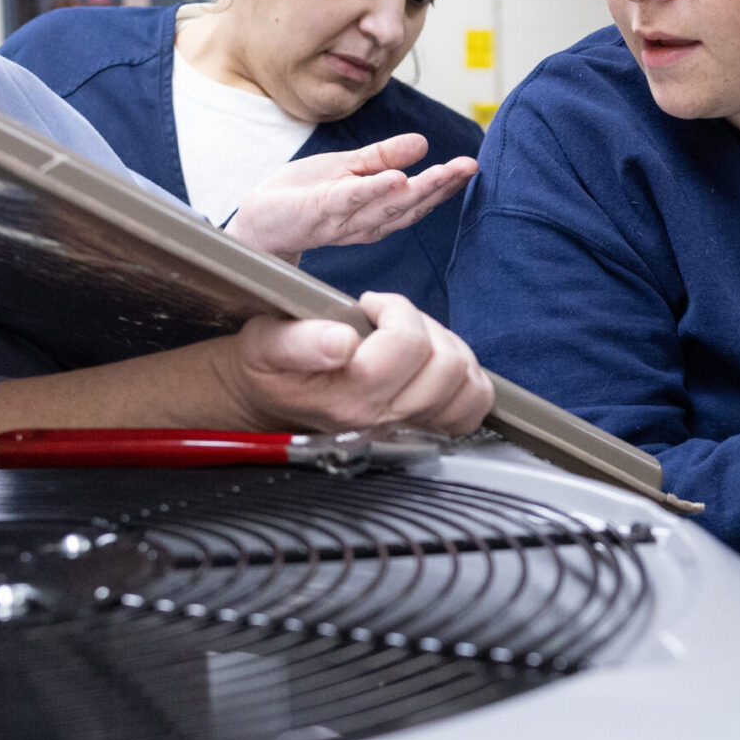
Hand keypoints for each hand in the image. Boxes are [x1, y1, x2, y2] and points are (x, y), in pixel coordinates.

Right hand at [214, 291, 493, 436]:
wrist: (269, 406)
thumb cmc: (270, 369)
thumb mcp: (265, 344)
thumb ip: (299, 341)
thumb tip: (342, 341)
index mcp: (349, 396)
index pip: (408, 345)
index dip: (395, 310)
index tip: (369, 306)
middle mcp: (385, 421)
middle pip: (448, 364)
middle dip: (424, 327)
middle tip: (391, 323)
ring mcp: (410, 431)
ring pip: (468, 385)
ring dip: (448, 350)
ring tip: (413, 342)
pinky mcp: (428, 434)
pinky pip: (474, 406)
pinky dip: (465, 378)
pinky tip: (432, 365)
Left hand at [224, 134, 476, 261]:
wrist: (257, 219)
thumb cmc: (301, 195)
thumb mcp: (347, 168)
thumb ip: (383, 157)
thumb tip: (423, 142)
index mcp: (374, 211)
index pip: (415, 198)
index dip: (444, 184)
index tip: (470, 166)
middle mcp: (364, 222)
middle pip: (408, 205)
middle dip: (441, 187)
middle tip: (469, 168)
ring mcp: (341, 220)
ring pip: (386, 206)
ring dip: (418, 189)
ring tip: (445, 172)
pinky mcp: (317, 212)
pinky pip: (348, 200)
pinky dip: (372, 191)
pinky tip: (394, 179)